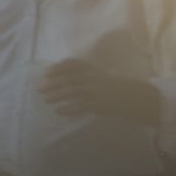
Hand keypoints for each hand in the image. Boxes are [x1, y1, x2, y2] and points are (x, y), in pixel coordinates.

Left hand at [37, 59, 159, 125]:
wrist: (135, 98)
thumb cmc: (114, 86)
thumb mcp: (99, 74)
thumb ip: (84, 72)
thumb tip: (59, 74)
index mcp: (93, 69)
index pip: (72, 64)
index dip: (58, 68)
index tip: (47, 73)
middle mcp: (93, 78)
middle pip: (68, 79)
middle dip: (52, 84)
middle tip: (40, 89)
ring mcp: (95, 92)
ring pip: (71, 93)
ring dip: (56, 96)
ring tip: (46, 100)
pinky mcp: (98, 105)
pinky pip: (80, 107)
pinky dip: (67, 109)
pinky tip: (58, 111)